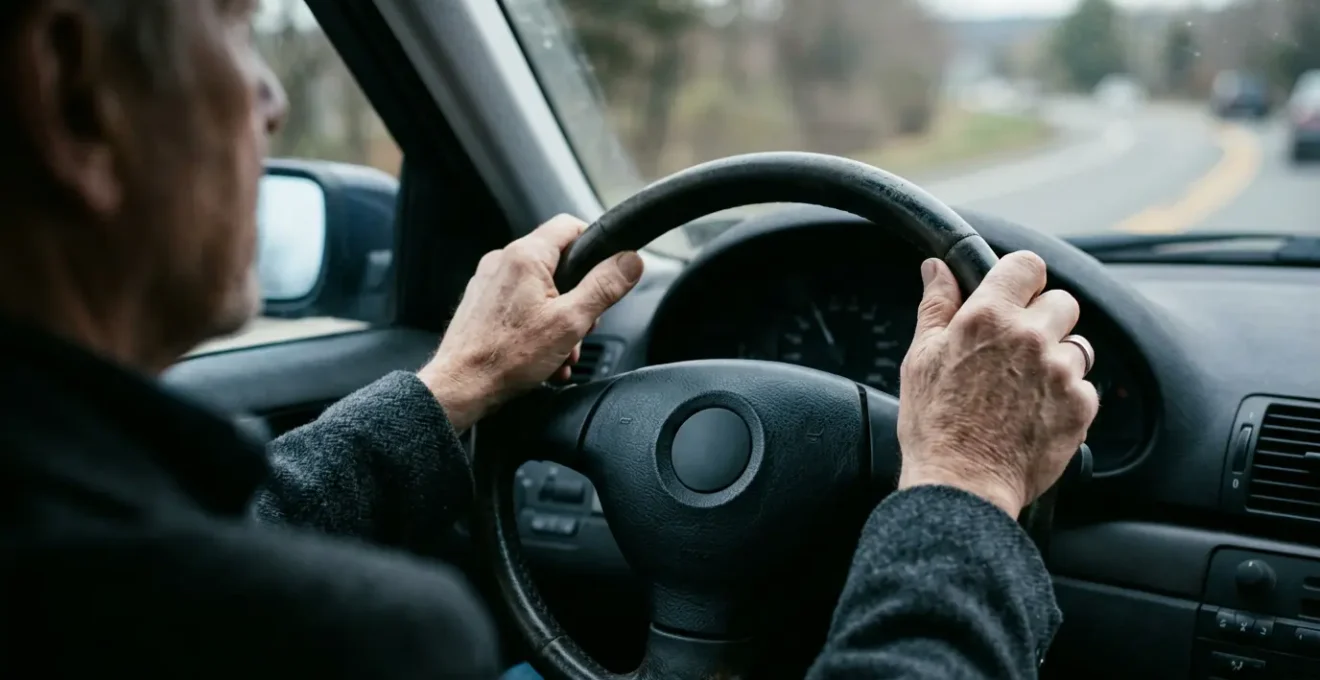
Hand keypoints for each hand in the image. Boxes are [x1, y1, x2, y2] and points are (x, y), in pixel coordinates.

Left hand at [417, 215, 643, 431]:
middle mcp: (503, 261)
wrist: (460, 386)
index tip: (607, 269)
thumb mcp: (571, 322)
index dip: (595, 244)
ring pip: (540, 288)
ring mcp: (489, 282)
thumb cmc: (506, 357)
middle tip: (583, 326)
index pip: (570, 225)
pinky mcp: (481, 303)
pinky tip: (542, 355)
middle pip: (558, 262)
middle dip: (578, 297)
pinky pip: (520, 305)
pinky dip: (537, 325)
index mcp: (526, 256)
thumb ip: (604, 287)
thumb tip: (630, 261)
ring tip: (561, 351)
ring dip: (559, 318)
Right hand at [895, 252, 1099, 517]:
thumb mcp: (922, 357)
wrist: (962, 486)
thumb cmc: (934, 425)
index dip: (1021, 279)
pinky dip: (1065, 397)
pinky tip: (1034, 415)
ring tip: (1023, 389)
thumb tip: (938, 269)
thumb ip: (936, 305)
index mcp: (988, 317)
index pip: (1028, 265)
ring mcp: (1061, 372)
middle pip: (1062, 302)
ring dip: (1057, 359)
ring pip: (1077, 346)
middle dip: (1043, 320)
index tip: (1014, 295)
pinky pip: (1084, 387)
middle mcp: (1030, 337)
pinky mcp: (1081, 406)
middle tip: (1016, 350)